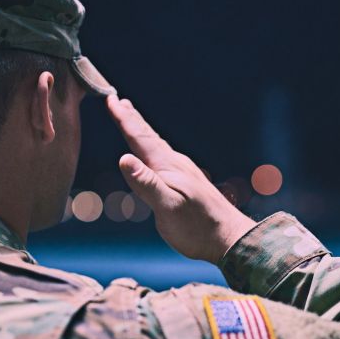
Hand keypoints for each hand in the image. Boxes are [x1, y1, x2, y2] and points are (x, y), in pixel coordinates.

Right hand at [106, 95, 255, 262]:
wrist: (229, 239)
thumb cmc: (197, 226)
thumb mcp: (167, 206)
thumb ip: (146, 183)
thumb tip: (123, 158)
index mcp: (167, 166)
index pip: (140, 137)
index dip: (123, 119)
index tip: (110, 99)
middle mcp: (174, 164)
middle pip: (148, 136)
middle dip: (131, 118)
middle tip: (117, 100)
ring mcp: (181, 173)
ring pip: (156, 146)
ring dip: (141, 131)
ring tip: (133, 120)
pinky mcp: (185, 185)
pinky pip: (162, 158)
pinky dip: (151, 148)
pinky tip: (153, 155)